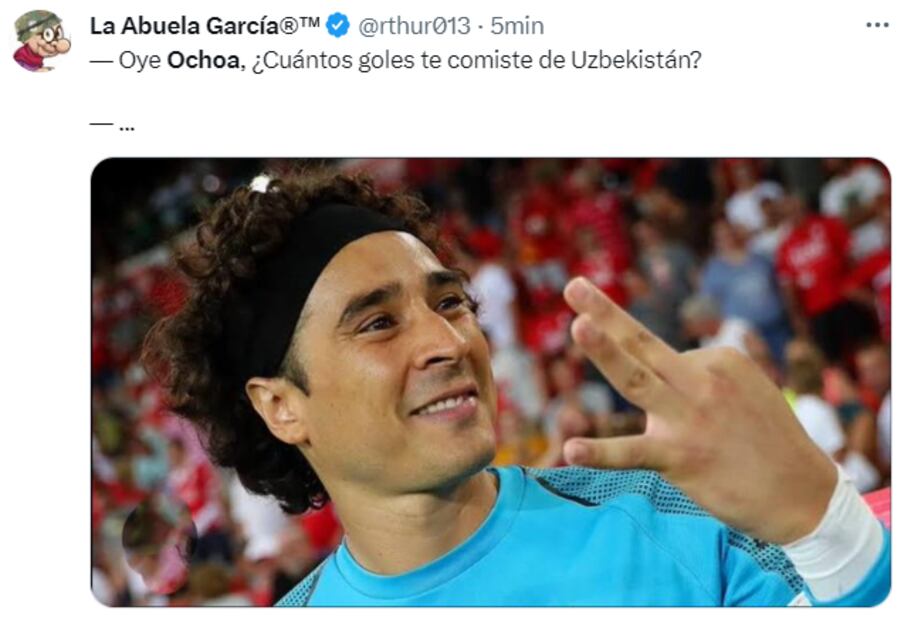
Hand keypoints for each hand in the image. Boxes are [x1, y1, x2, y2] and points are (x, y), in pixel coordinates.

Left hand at [561, 277, 836, 544]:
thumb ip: (700, 376)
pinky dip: (600, 452)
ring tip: (576, 326)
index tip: (696, 411)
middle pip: (644, 343)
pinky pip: (632, 453)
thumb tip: (660, 371)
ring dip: (605, 351)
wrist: (803, 495)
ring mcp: (688, 418)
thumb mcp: (745, 388)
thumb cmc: (767, 439)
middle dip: (605, 313)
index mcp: (720, 359)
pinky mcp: (679, 458)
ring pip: (636, 380)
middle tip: (573, 285)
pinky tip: (571, 450)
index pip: (662, 357)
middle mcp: (702, 381)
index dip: (663, 385)